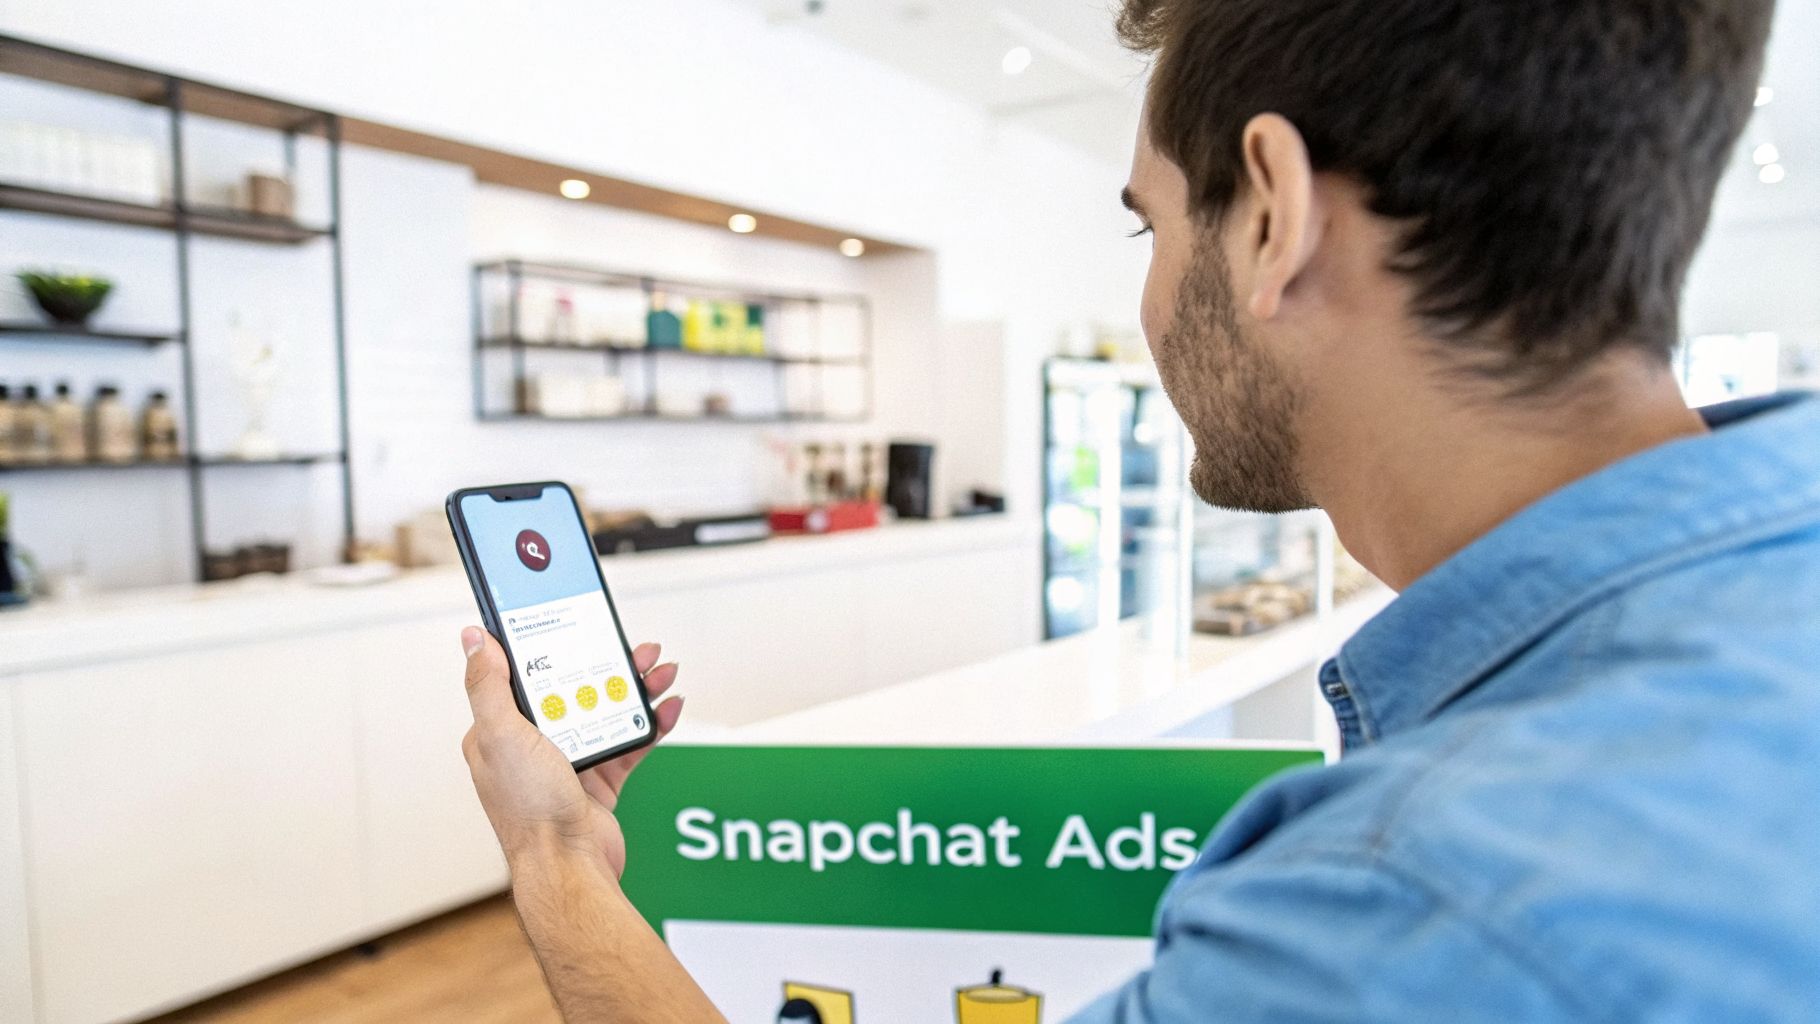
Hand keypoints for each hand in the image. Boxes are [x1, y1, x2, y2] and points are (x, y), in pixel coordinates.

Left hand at [459, 627, 684, 878]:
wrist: (569, 866)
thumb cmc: (528, 810)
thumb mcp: (501, 736)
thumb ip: (488, 685)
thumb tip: (473, 638)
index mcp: (501, 732)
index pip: (527, 677)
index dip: (554, 649)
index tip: (576, 627)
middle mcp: (533, 746)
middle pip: (576, 690)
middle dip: (610, 666)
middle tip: (636, 650)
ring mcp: (568, 764)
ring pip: (607, 712)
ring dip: (637, 690)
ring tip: (661, 672)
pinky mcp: (599, 782)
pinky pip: (629, 744)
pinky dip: (650, 725)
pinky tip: (668, 708)